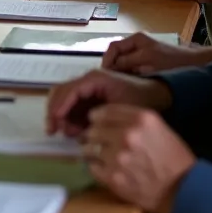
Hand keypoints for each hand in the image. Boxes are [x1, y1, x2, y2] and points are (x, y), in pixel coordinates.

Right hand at [46, 68, 170, 136]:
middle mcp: (88, 80)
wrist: (159, 95)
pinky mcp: (91, 96)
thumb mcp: (121, 109)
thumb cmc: (141, 100)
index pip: (68, 90)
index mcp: (94, 79)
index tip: (54, 124)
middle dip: (54, 111)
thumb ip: (98, 119)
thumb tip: (77, 131)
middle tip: (52, 131)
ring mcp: (88, 88)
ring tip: (64, 133)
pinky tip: (73, 131)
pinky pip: (73, 105)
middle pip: (61, 92)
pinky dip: (69, 117)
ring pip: (64, 99)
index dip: (59, 107)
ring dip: (60, 115)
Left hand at [82, 104, 195, 212]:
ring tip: (100, 156)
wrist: (184, 190)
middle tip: (97, 142)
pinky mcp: (113, 177)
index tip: (95, 122)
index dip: (96, 118)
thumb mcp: (157, 127)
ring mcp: (117, 157)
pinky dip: (97, 168)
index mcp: (140, 119)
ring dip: (92, 152)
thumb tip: (103, 118)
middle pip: (93, 130)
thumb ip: (131, 119)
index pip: (104, 112)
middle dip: (93, 136)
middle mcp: (126, 134)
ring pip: (89, 148)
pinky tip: (106, 169)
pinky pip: (92, 167)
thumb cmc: (172, 157)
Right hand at [103, 33, 201, 75]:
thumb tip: (110, 70)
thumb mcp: (148, 63)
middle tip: (110, 81)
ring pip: (122, 59)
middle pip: (115, 53)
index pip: (113, 49)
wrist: (196, 63)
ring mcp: (142, 48)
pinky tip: (130, 82)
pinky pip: (131, 62)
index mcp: (137, 39)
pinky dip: (127, 71)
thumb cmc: (174, 63)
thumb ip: (128, 64)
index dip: (107, 63)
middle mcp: (137, 41)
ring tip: (119, 83)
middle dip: (111, 67)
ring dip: (119, 70)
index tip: (105, 77)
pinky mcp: (147, 56)